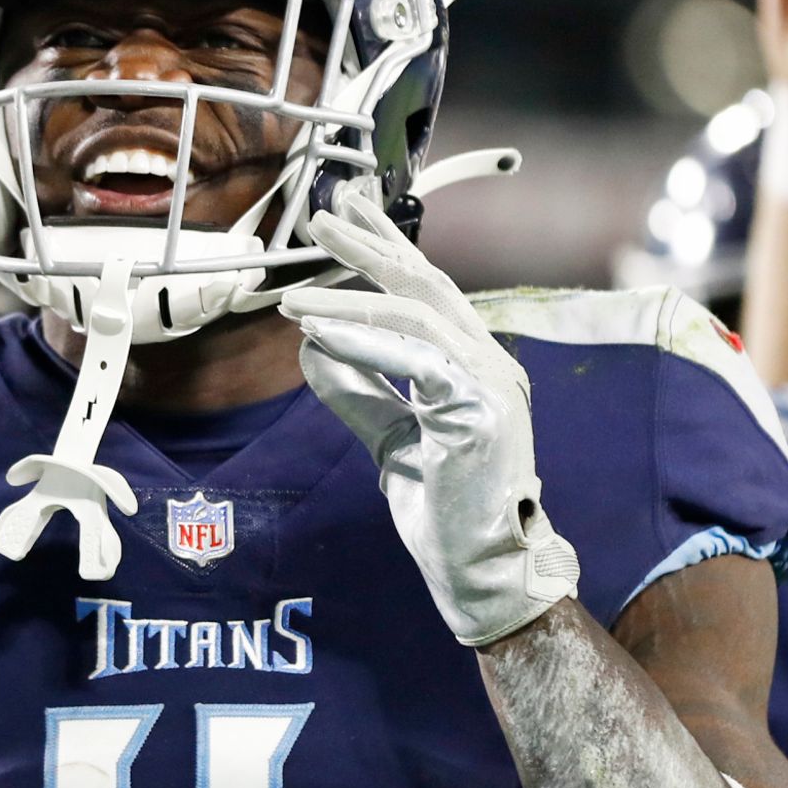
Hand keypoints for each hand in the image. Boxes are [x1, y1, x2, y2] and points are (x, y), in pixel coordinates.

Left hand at [280, 186, 577, 646]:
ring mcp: (492, 384)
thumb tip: (310, 349)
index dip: (387, 246)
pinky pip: (417, 359)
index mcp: (473, 365)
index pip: (427, 290)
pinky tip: (319, 333)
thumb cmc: (444, 512)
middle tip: (321, 218)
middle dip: (370, 246)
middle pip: (426, 284)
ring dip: (348, 299)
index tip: (347, 215)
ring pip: (416, 315)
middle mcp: (490, 364)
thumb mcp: (389, 439)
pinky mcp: (482, 411)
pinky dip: (363, 342)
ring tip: (294, 297)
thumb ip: (359, 392)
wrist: (479, 572)